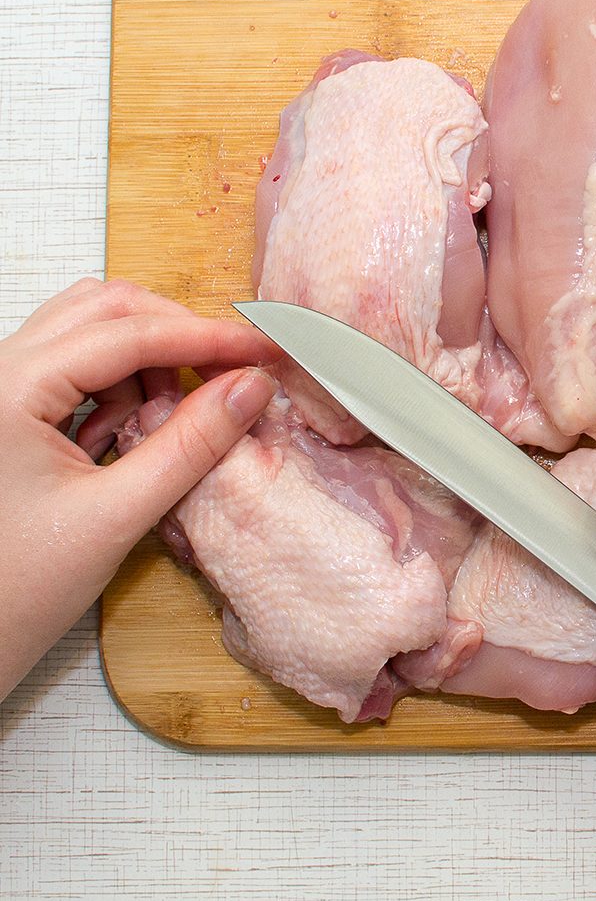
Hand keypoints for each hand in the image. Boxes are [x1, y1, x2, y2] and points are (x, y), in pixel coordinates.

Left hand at [0, 278, 279, 701]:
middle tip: (234, 370)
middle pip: (105, 310)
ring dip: (147, 361)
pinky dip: (119, 388)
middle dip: (176, 335)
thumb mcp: (118, 514)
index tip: (264, 347)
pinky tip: (133, 437)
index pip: (128, 334)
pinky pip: (75, 370)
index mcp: (6, 390)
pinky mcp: (9, 413)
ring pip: (89, 332)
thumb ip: (191, 444)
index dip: (207, 338)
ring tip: (175, 419)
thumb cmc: (13, 590)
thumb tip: (251, 387)